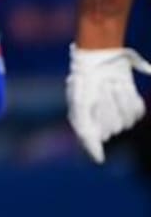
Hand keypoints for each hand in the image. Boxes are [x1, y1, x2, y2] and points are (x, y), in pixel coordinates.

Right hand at [67, 43, 150, 162]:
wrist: (99, 56)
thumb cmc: (84, 78)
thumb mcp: (79, 104)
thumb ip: (85, 133)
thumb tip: (99, 160)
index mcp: (84, 124)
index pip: (94, 142)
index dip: (97, 125)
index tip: (96, 112)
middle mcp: (102, 122)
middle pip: (113, 128)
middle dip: (108, 107)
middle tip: (101, 88)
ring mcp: (118, 115)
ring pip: (127, 120)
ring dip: (120, 99)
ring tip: (111, 83)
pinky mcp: (132, 107)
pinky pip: (137, 111)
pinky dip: (130, 96)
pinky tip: (122, 85)